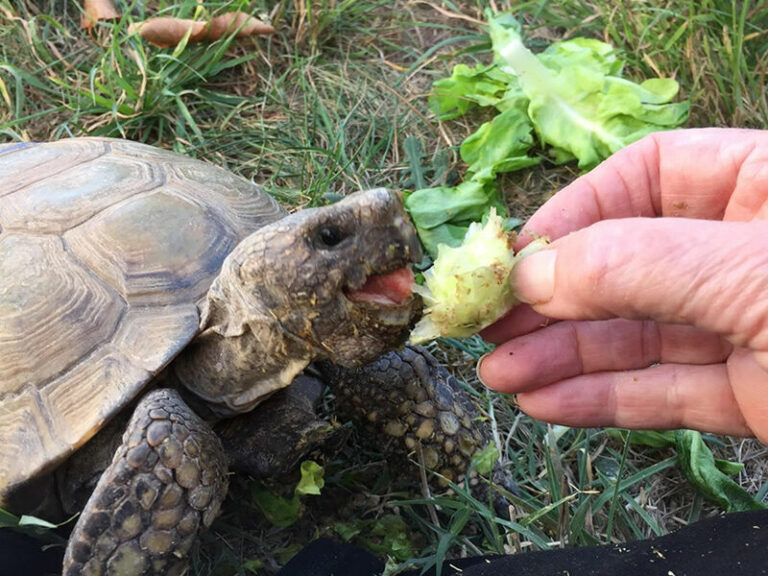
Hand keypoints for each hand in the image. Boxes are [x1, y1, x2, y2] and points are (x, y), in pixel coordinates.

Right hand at [477, 128, 767, 442]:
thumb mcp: (744, 268)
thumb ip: (633, 264)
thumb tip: (529, 275)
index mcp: (761, 186)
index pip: (647, 175)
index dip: (574, 213)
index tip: (515, 258)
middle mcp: (741, 251)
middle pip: (625, 264)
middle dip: (553, 301)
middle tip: (489, 327)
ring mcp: (747, 325)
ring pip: (636, 335)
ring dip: (562, 357)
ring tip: (499, 376)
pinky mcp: (752, 393)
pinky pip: (665, 391)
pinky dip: (604, 399)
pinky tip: (547, 405)